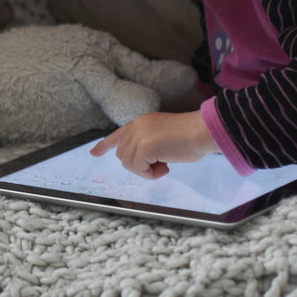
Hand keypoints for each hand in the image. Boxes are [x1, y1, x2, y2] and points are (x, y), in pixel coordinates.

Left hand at [91, 111, 217, 178]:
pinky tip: (166, 167)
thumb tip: (140, 161)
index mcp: (141, 122)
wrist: (203, 131)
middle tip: (161, 164)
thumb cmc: (192, 137)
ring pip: (129, 164)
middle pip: (123, 156)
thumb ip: (149, 143)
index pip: (118, 134)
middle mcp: (137, 126)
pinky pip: (139, 169)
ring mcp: (139, 136)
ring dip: (146, 171)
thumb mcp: (164, 136)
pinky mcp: (145, 147)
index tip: (93, 153)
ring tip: (165, 164)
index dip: (104, 145)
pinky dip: (152, 174)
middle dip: (139, 166)